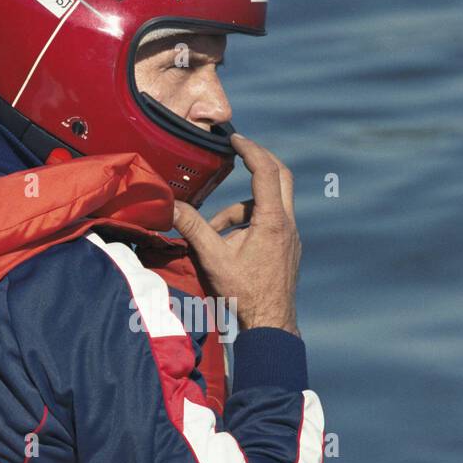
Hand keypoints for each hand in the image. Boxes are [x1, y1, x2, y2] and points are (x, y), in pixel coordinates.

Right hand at [171, 133, 300, 335]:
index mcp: (272, 221)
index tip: (235, 138)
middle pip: (281, 177)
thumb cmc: (244, 294)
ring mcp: (291, 237)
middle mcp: (287, 224)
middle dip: (260, 161)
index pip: (265, 172)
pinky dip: (250, 222)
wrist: (271, 324)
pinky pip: (272, 222)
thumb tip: (171, 206)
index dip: (250, 150)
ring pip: (270, 204)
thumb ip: (193, 228)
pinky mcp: (288, 248)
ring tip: (214, 231)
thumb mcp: (213, 259)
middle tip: (240, 152)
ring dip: (242, 207)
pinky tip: (230, 244)